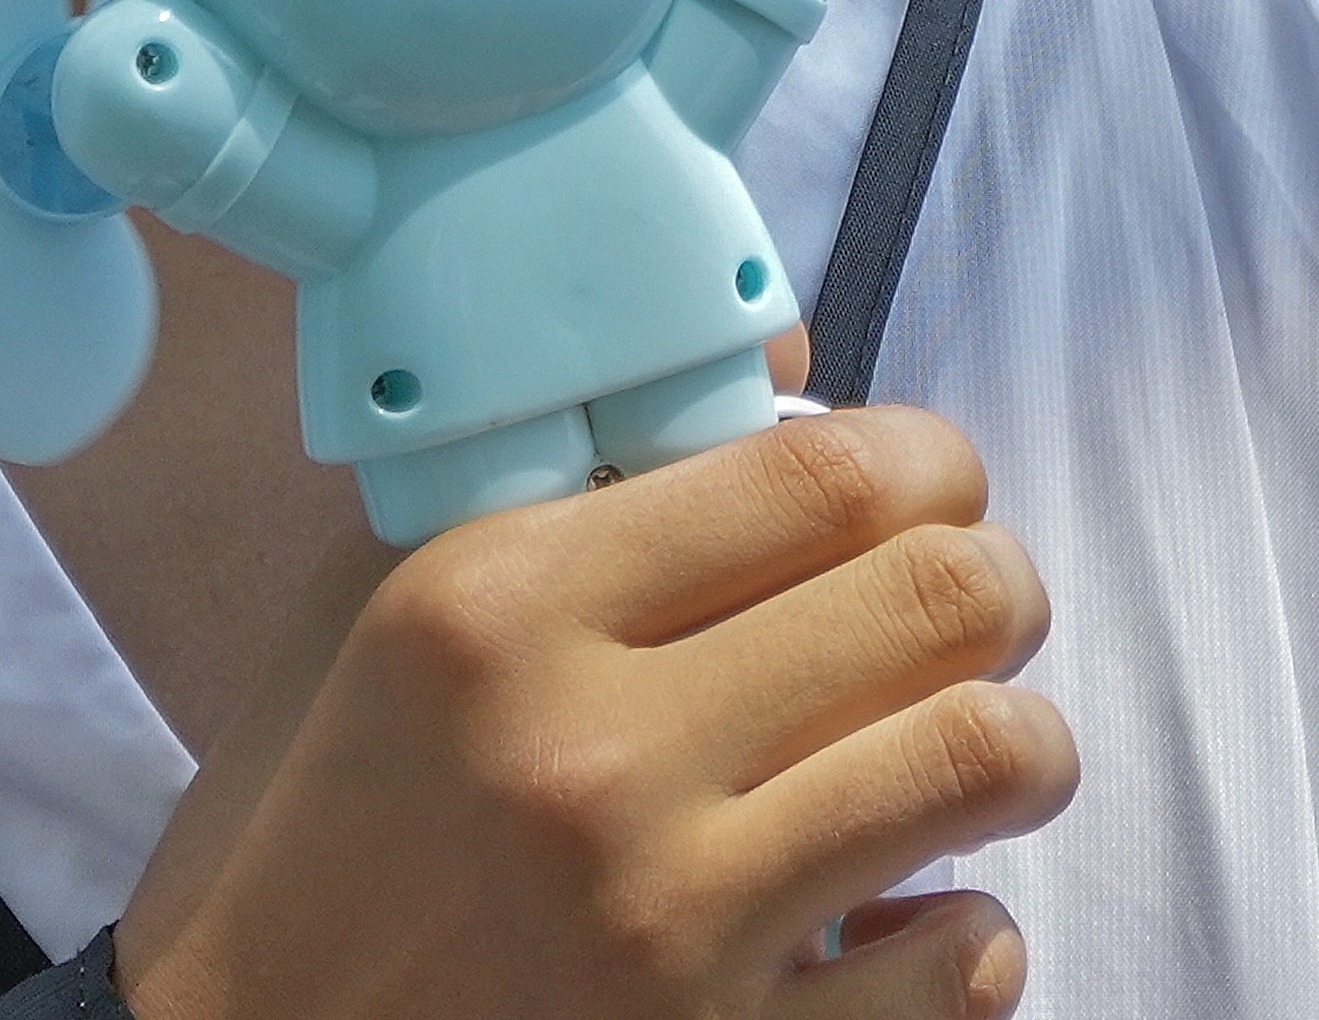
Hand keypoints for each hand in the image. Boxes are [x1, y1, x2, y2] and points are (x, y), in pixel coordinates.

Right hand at [112, 407, 1073, 1018]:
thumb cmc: (306, 839)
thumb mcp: (376, 616)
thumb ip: (559, 471)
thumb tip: (788, 360)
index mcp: (499, 603)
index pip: (824, 470)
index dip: (927, 461)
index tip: (924, 488)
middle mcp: (592, 751)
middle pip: (943, 594)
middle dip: (994, 588)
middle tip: (966, 614)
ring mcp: (668, 921)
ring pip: (985, 761)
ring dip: (1012, 746)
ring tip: (972, 752)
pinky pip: (963, 968)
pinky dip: (969, 934)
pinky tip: (906, 915)